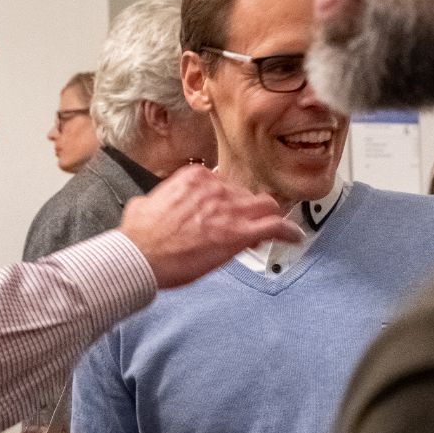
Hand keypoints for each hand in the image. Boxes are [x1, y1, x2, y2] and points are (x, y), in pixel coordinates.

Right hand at [118, 165, 302, 287]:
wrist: (140, 254)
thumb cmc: (138, 235)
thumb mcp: (145, 204)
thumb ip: (158, 200)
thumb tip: (153, 204)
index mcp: (195, 178)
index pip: (226, 185)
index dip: (231, 203)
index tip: (230, 213)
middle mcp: (216, 188)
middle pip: (248, 196)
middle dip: (251, 211)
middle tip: (251, 226)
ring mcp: (230, 209)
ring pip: (267, 207)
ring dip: (270, 219)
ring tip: (277, 231)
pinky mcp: (239, 233)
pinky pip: (275, 226)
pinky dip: (288, 232)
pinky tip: (294, 237)